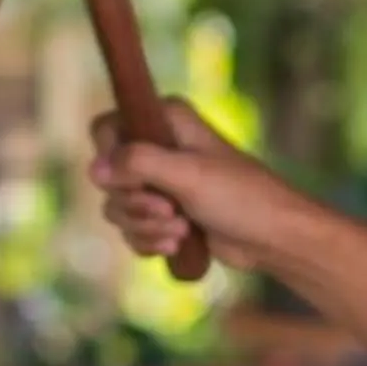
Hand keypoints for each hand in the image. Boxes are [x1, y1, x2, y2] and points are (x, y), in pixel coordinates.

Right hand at [89, 98, 313, 275]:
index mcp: (165, 120)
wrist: (273, 238)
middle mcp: (158, 147)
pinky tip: (178, 245)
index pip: (106, 128)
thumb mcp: (187, 175)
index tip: (129, 179)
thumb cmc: (240, 197)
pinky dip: (149, 241)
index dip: (109, 157)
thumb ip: (138, 164)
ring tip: (181, 230)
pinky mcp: (163, 215)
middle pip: (107, 176)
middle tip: (170, 210)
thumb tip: (93, 169)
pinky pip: (131, 230)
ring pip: (117, 208)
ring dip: (145, 227)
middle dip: (135, 203)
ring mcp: (159, 183)